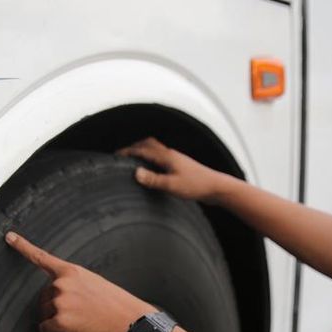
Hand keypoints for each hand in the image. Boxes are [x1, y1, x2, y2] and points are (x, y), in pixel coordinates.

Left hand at [5, 231, 156, 331]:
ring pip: (45, 314)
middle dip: (56, 307)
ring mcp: (60, 302)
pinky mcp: (60, 321)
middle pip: (44, 297)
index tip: (9, 237)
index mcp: (71, 271)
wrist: (129, 322)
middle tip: (80, 312)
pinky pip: (46, 329)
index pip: (42, 257)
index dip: (22, 246)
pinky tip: (73, 330)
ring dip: (57, 320)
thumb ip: (73, 283)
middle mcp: (62, 284)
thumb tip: (58, 295)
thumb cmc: (116, 304)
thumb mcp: (94, 283)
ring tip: (82, 320)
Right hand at [117, 137, 233, 203]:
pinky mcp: (180, 166)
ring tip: (134, 159)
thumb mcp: (172, 185)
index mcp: (167, 156)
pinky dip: (152, 158)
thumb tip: (136, 173)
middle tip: (122, 155)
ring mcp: (176, 159)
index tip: (116, 155)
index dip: (127, 152)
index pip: (142, 150)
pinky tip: (153, 168)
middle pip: (149, 144)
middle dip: (134, 147)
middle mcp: (170, 154)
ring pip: (156, 149)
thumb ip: (154, 180)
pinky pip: (162, 156)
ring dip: (144, 150)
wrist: (216, 187)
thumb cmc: (196, 186)